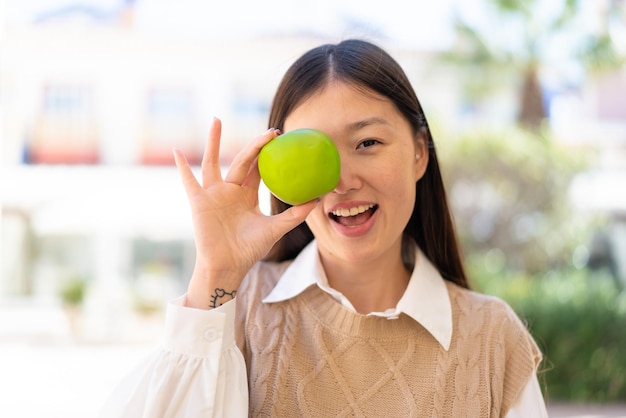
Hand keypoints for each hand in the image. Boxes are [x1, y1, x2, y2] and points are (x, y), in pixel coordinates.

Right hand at [173, 118, 316, 308]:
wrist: (228, 266)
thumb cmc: (249, 250)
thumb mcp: (275, 229)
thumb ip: (295, 214)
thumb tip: (318, 200)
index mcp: (247, 195)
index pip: (258, 167)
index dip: (267, 153)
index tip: (280, 137)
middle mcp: (230, 190)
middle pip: (242, 160)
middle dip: (255, 145)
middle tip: (270, 131)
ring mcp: (213, 194)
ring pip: (213, 162)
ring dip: (214, 141)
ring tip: (217, 120)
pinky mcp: (199, 202)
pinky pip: (189, 182)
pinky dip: (182, 167)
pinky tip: (176, 152)